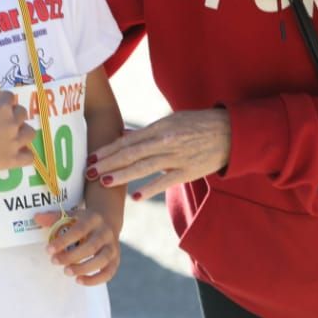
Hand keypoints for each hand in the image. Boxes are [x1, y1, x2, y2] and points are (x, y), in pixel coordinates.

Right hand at [0, 89, 33, 174]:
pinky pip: (29, 157)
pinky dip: (25, 154)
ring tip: (13, 134)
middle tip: (1, 119)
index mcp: (2, 108)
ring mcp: (15, 142)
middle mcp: (12, 123)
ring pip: (30, 132)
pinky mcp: (13, 159)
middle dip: (12, 112)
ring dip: (22, 131)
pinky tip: (18, 152)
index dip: (1, 98)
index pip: (9, 96)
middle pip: (22, 112)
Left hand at [36, 205, 119, 285]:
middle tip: (55, 262)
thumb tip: (37, 218)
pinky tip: (79, 281)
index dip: (63, 241)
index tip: (48, 250)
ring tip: (67, 272)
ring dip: (84, 268)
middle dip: (72, 256)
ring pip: (102, 260)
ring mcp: (113, 246)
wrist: (108, 221)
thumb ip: (55, 218)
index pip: (79, 230)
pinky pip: (109, 272)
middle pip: (91, 246)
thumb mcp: (71, 215)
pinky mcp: (116, 259)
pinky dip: (96, 279)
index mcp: (93, 219)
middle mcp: (106, 232)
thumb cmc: (84, 220)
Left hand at [86, 108, 231, 200]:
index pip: (127, 140)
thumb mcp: (171, 121)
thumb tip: (124, 135)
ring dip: (122, 175)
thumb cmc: (197, 125)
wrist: (228, 132)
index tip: (92, 157)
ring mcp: (176, 157)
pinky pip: (165, 181)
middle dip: (108, 163)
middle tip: (89, 172)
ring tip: (105, 181)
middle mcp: (164, 141)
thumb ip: (147, 131)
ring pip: (144, 167)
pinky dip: (150, 188)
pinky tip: (135, 196)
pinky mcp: (187, 171)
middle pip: (130, 153)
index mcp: (159, 127)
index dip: (108, 149)